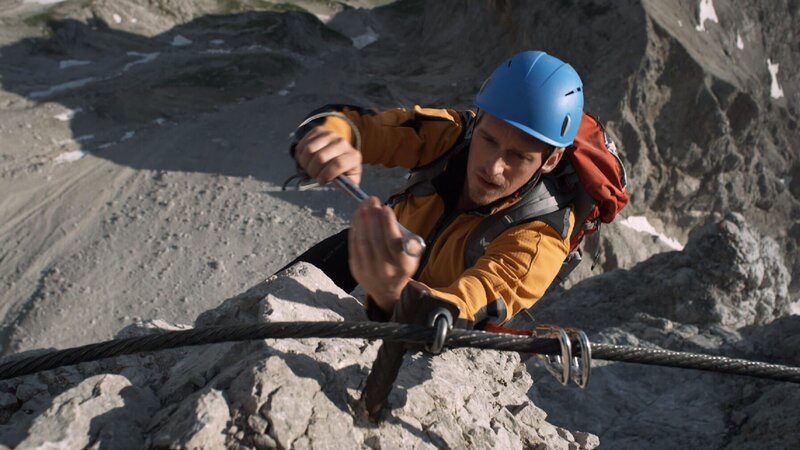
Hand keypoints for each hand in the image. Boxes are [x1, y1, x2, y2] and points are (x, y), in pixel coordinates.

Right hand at [294, 126, 361, 184]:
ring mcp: (330, 135)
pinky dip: (300, 155)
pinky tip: (307, 159)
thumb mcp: (350, 177)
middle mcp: (342, 143)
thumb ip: (349, 186)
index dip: (326, 175)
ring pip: (309, 150)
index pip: (338, 164)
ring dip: (305, 163)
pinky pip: (303, 144)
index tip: (321, 181)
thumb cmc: (343, 167)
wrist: (340, 147)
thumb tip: (347, 191)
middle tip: (314, 175)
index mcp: (353, 156)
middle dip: (313, 171)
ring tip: (310, 167)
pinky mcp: (318, 131)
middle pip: (320, 158)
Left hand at [348, 197, 420, 313]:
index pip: (394, 243)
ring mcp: (368, 271)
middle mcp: (385, 270)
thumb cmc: (400, 266)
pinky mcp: (356, 269)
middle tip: (372, 200)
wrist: (387, 291)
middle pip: (376, 239)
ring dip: (362, 220)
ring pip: (363, 241)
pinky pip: (354, 245)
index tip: (386, 207)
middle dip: (373, 217)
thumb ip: (406, 239)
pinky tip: (357, 216)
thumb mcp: (412, 256)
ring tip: (364, 204)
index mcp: (402, 266)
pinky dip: (355, 229)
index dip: (389, 224)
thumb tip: (389, 217)